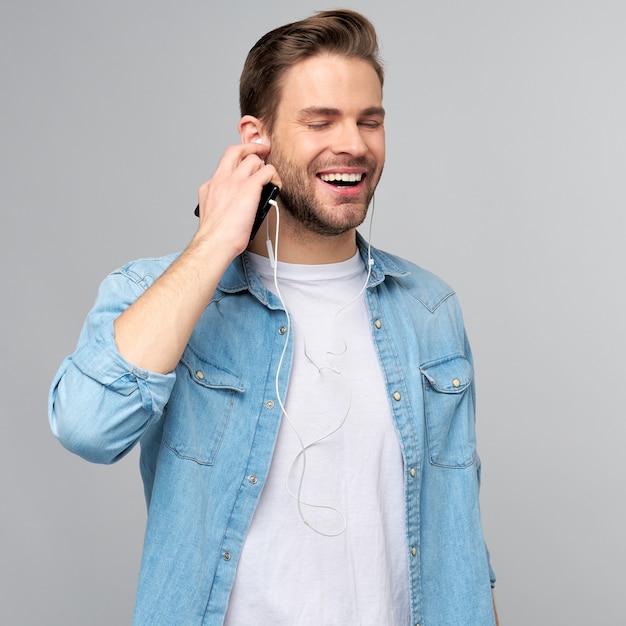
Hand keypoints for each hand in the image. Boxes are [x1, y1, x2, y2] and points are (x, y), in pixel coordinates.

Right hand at [194, 142, 280, 257]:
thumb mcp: (212, 214)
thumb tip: (238, 207)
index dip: (236, 163)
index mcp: (210, 187)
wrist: (215, 242)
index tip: (243, 165)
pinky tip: (277, 184)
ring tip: (271, 177)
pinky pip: (267, 171)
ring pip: (253, 159)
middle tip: (262, 150)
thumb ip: (222, 204)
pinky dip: (275, 176)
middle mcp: (221, 179)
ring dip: (264, 166)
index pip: (224, 166)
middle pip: (235, 151)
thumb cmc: (215, 237)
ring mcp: (234, 181)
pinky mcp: (249, 187)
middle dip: (250, 147)